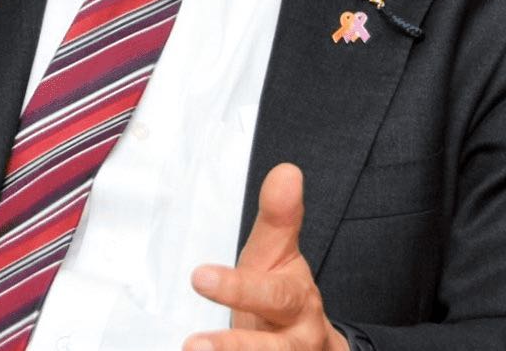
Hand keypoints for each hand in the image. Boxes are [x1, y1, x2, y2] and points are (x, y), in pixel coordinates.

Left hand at [184, 163, 347, 350]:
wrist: (312, 347)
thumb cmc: (284, 293)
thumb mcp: (280, 255)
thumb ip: (279, 217)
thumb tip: (286, 171)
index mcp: (296, 300)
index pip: (271, 294)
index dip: (237, 288)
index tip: (199, 278)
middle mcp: (294, 339)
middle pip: (271, 350)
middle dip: (235, 348)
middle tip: (193, 346)